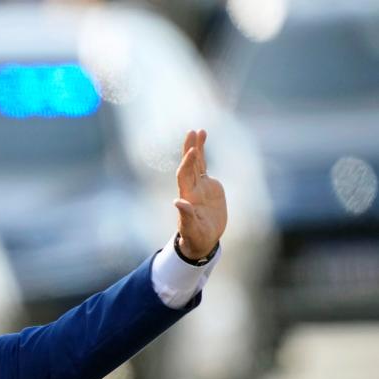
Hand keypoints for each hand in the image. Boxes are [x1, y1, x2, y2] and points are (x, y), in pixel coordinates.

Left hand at [173, 129, 226, 260]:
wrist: (202, 240)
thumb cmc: (195, 238)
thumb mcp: (192, 229)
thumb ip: (185, 217)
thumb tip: (177, 202)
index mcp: (187, 197)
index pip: (185, 176)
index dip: (187, 164)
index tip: (192, 151)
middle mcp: (191, 189)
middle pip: (189, 165)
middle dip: (189, 149)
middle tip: (191, 132)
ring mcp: (199, 186)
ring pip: (196, 163)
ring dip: (196, 147)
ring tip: (199, 131)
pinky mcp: (207, 186)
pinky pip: (203, 167)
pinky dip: (202, 154)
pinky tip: (202, 141)